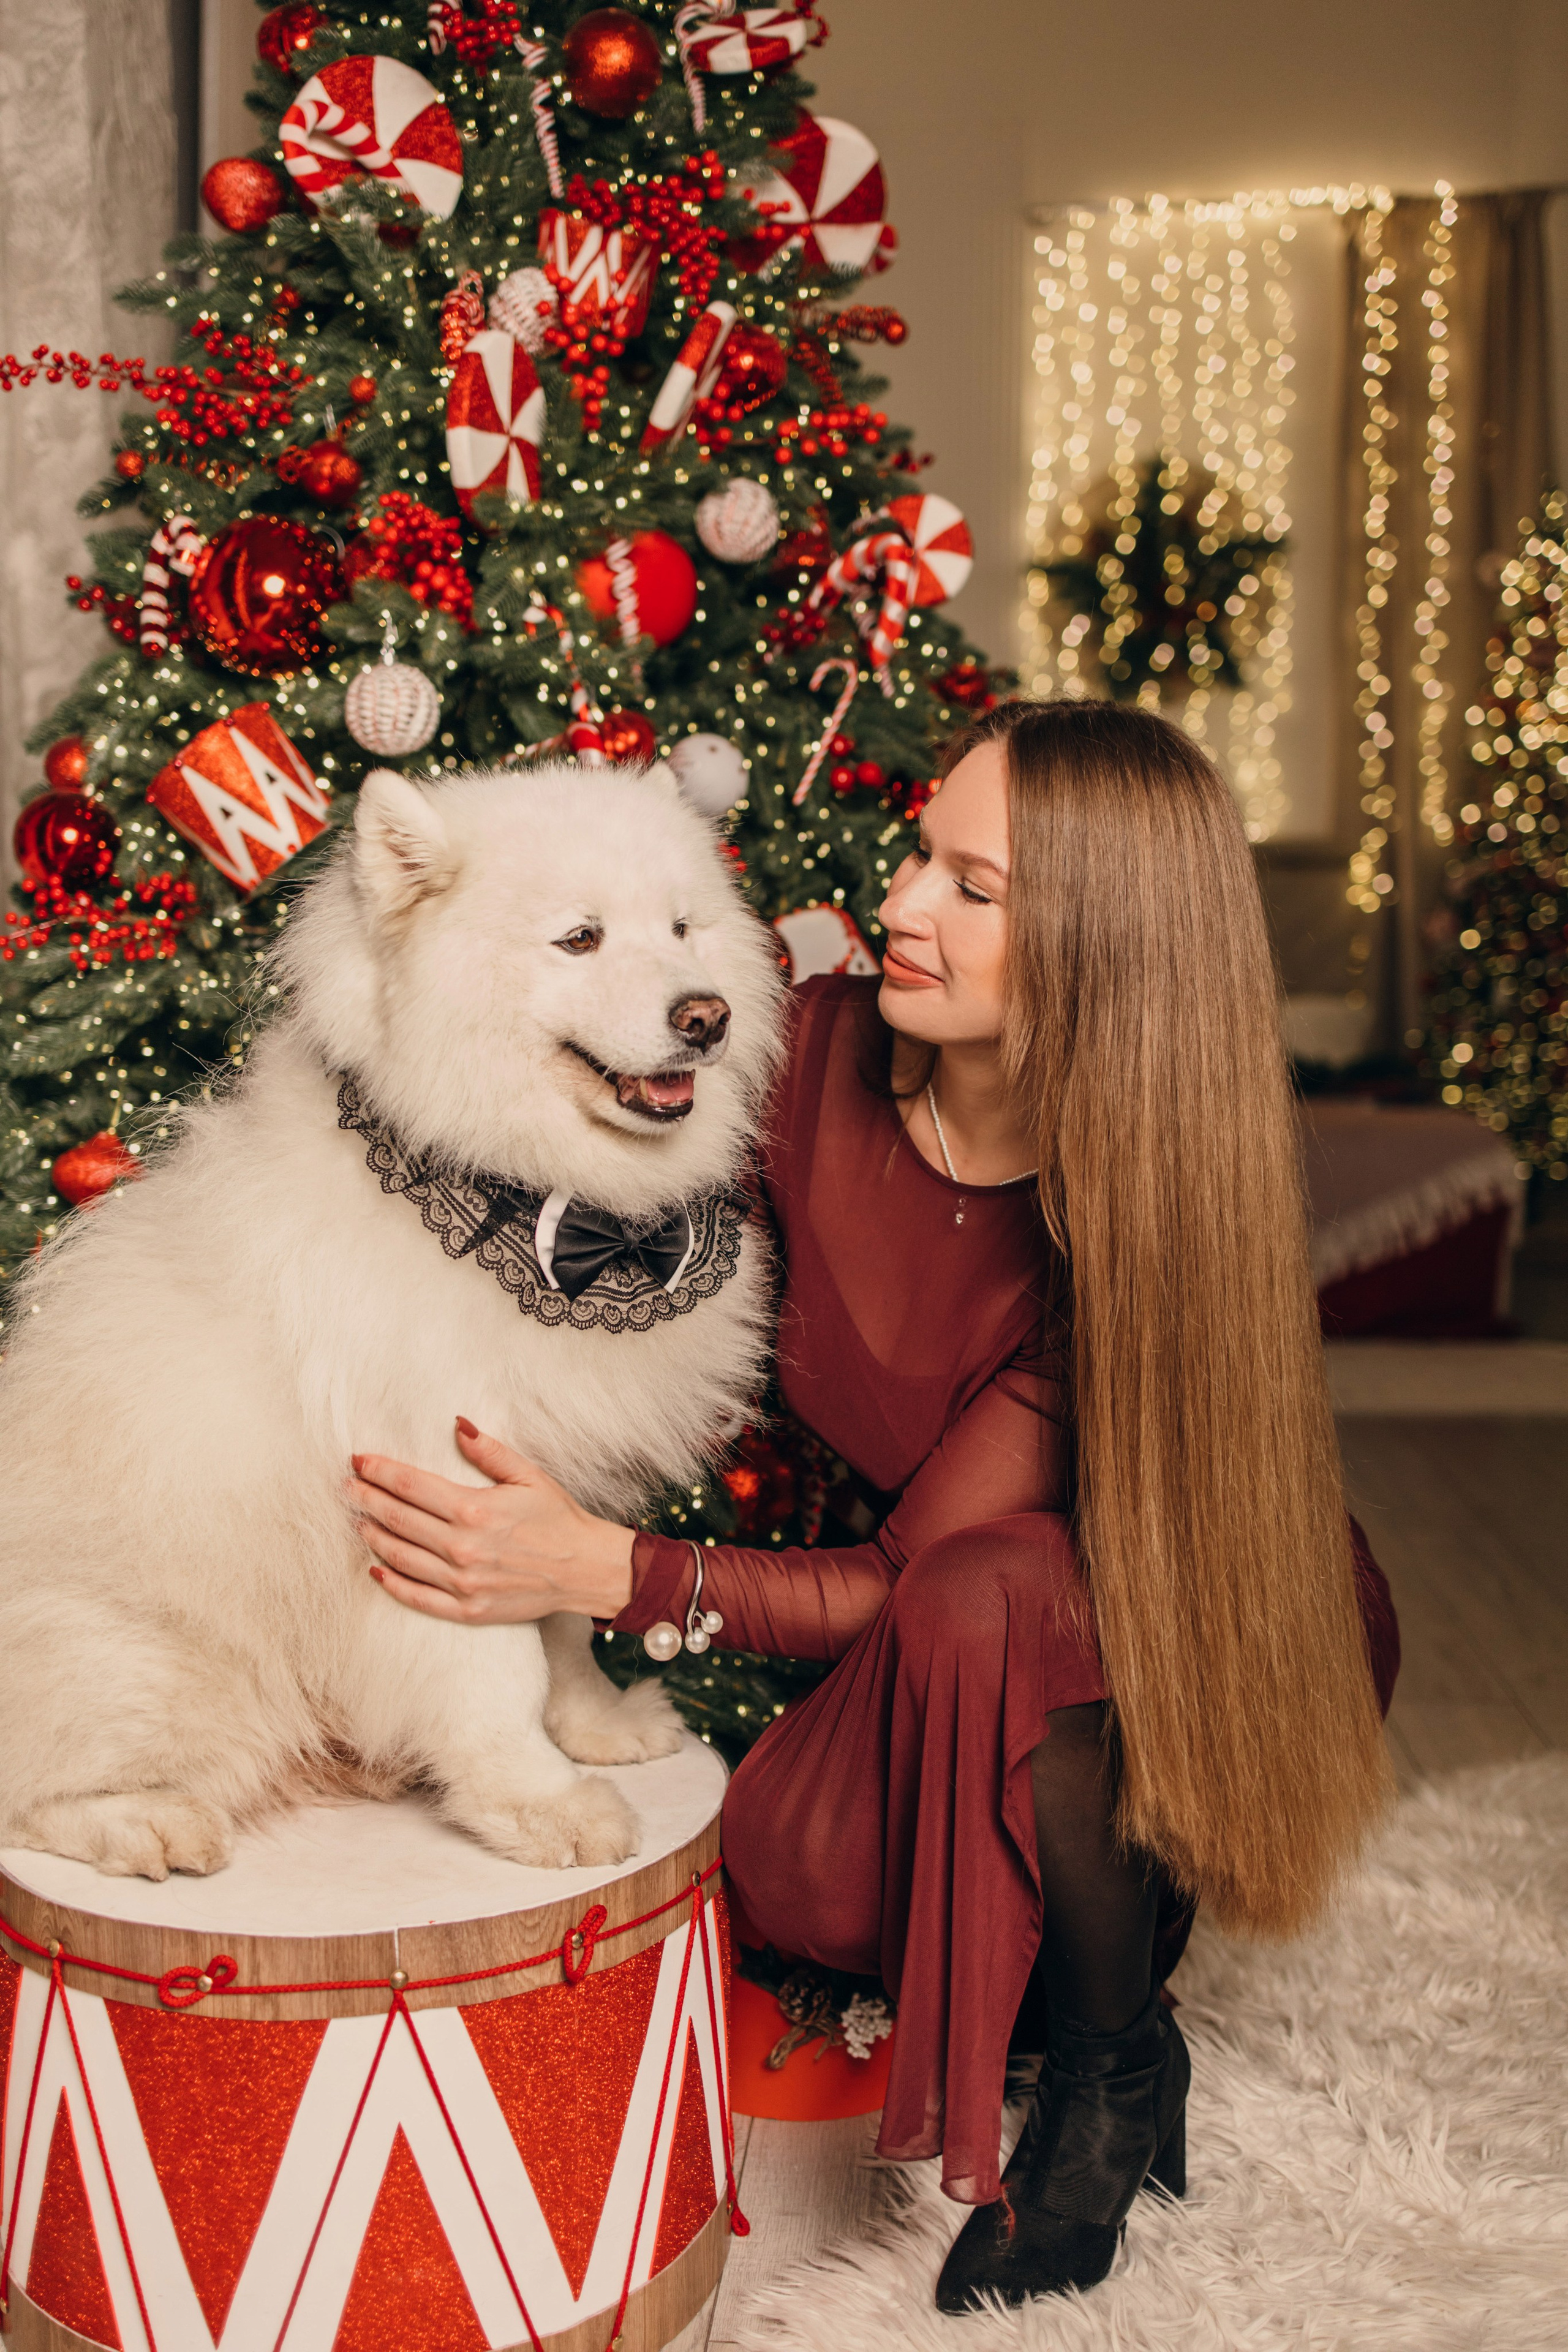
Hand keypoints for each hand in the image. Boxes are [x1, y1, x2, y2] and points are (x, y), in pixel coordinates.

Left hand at [349, 1418, 634, 1624]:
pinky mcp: (466, 1609)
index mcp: (475, 1509)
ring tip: (357, 1520)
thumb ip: (489, 1452)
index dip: (379, 1471)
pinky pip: (417, 1596)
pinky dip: (391, 1583)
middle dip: (366, 1499)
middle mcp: (462, 1547)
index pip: (410, 1486)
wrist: (586, 1569)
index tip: (358, 1461)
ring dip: (373, 1536)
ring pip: (400, 1557)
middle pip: (397, 1519)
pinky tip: (375, 1568)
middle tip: (345, 1487)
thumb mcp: (528, 1475)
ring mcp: (462, 1582)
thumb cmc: (558, 1518)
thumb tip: (457, 1425)